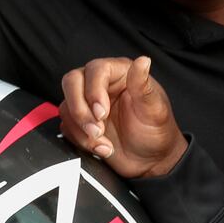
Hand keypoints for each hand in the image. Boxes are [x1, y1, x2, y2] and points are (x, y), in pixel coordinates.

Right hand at [58, 57, 187, 179]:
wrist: (150, 161)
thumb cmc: (157, 132)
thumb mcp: (155, 109)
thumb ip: (143, 85)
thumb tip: (143, 61)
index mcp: (120, 73)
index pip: (96, 70)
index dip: (94, 91)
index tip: (102, 113)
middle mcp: (100, 85)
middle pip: (72, 81)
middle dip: (80, 109)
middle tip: (97, 129)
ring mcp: (87, 103)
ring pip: (66, 106)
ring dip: (81, 128)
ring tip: (103, 142)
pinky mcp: (80, 122)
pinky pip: (66, 125)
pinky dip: (80, 139)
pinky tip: (101, 147)